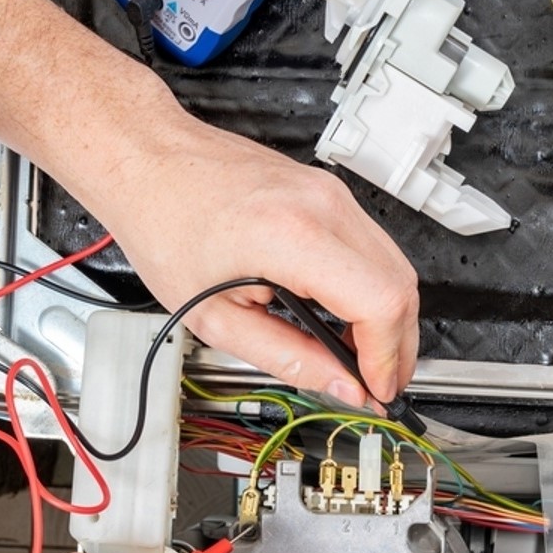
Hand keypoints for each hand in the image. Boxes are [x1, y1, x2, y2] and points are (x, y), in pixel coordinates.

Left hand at [84, 98, 420, 408]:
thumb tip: (340, 387)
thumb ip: (288, 358)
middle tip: (374, 385)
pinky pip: (375, 247)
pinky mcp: (329, 192)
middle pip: (403, 287)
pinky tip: (347, 317)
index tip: (375, 389)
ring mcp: (331, 193)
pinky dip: (373, 289)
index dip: (387, 357)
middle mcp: (324, 206)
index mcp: (293, 236)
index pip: (381, 303)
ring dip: (389, 319)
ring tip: (360, 357)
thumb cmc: (166, 224)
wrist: (150, 162)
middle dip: (398, 346)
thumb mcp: (215, 317)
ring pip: (397, 266)